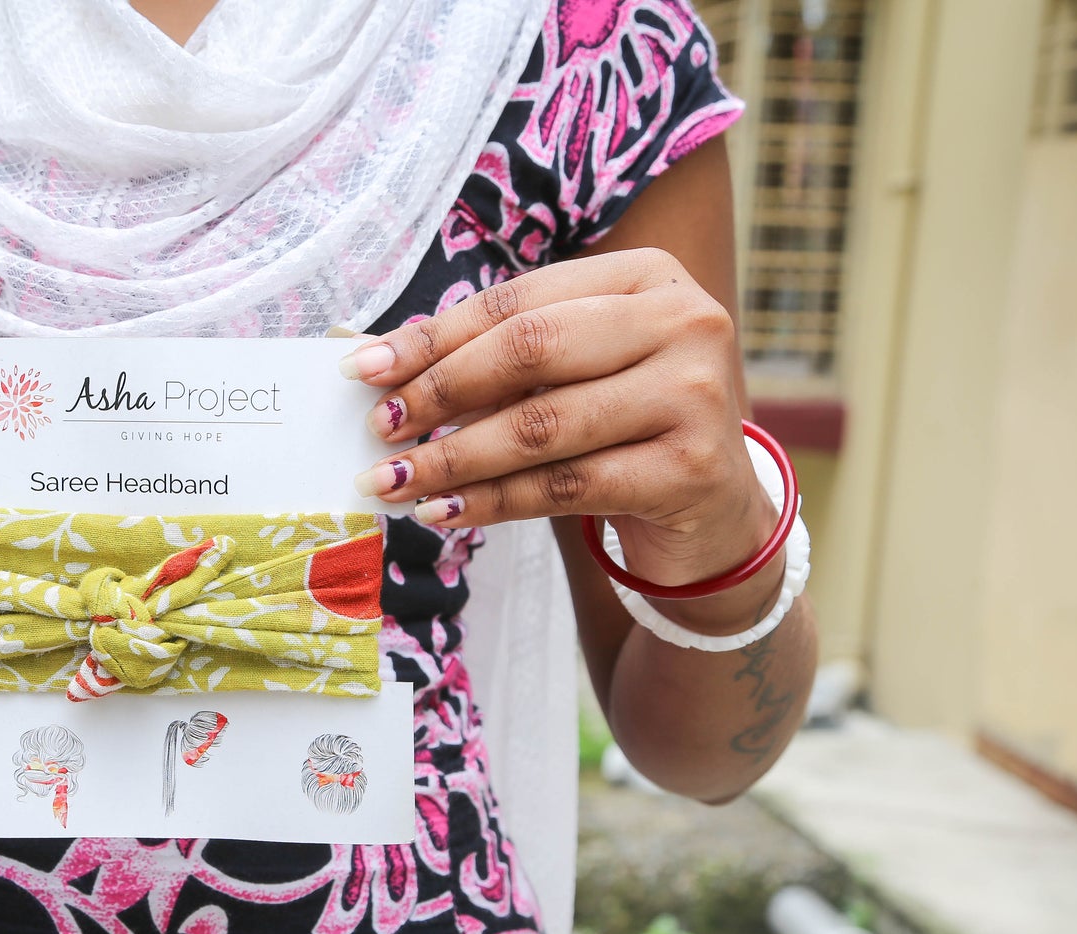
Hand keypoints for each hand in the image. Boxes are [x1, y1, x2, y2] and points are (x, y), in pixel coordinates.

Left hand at [343, 248, 782, 633]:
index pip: (518, 299)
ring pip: (542, 425)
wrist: (712, 514)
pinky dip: (491, 501)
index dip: (433, 336)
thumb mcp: (570, 376)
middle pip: (529, 349)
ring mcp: (694, 394)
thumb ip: (493, 360)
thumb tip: (374, 359)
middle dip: (439, 391)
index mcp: (645, 276)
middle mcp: (683, 321)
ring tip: (390, 480)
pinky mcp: (690, 469)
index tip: (364, 369)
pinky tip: (441, 511)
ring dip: (451, 457)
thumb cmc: (622, 429)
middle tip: (378, 427)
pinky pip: (564, 486)